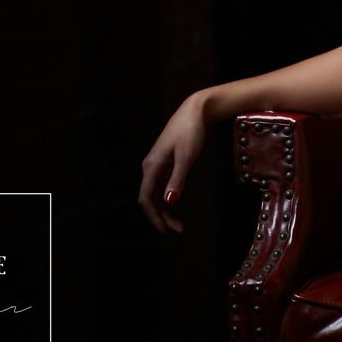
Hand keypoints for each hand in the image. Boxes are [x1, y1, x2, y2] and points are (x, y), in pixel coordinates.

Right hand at [138, 91, 208, 234]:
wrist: (195, 111)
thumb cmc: (191, 132)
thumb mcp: (186, 157)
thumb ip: (178, 180)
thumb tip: (169, 202)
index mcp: (152, 166)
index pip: (146, 197)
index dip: (154, 216)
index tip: (164, 230)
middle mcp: (150, 166)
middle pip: (150, 198)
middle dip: (162, 216)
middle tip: (178, 230)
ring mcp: (157, 164)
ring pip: (156, 193)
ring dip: (166, 209)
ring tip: (179, 223)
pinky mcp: (165, 162)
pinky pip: (163, 185)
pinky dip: (168, 197)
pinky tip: (177, 206)